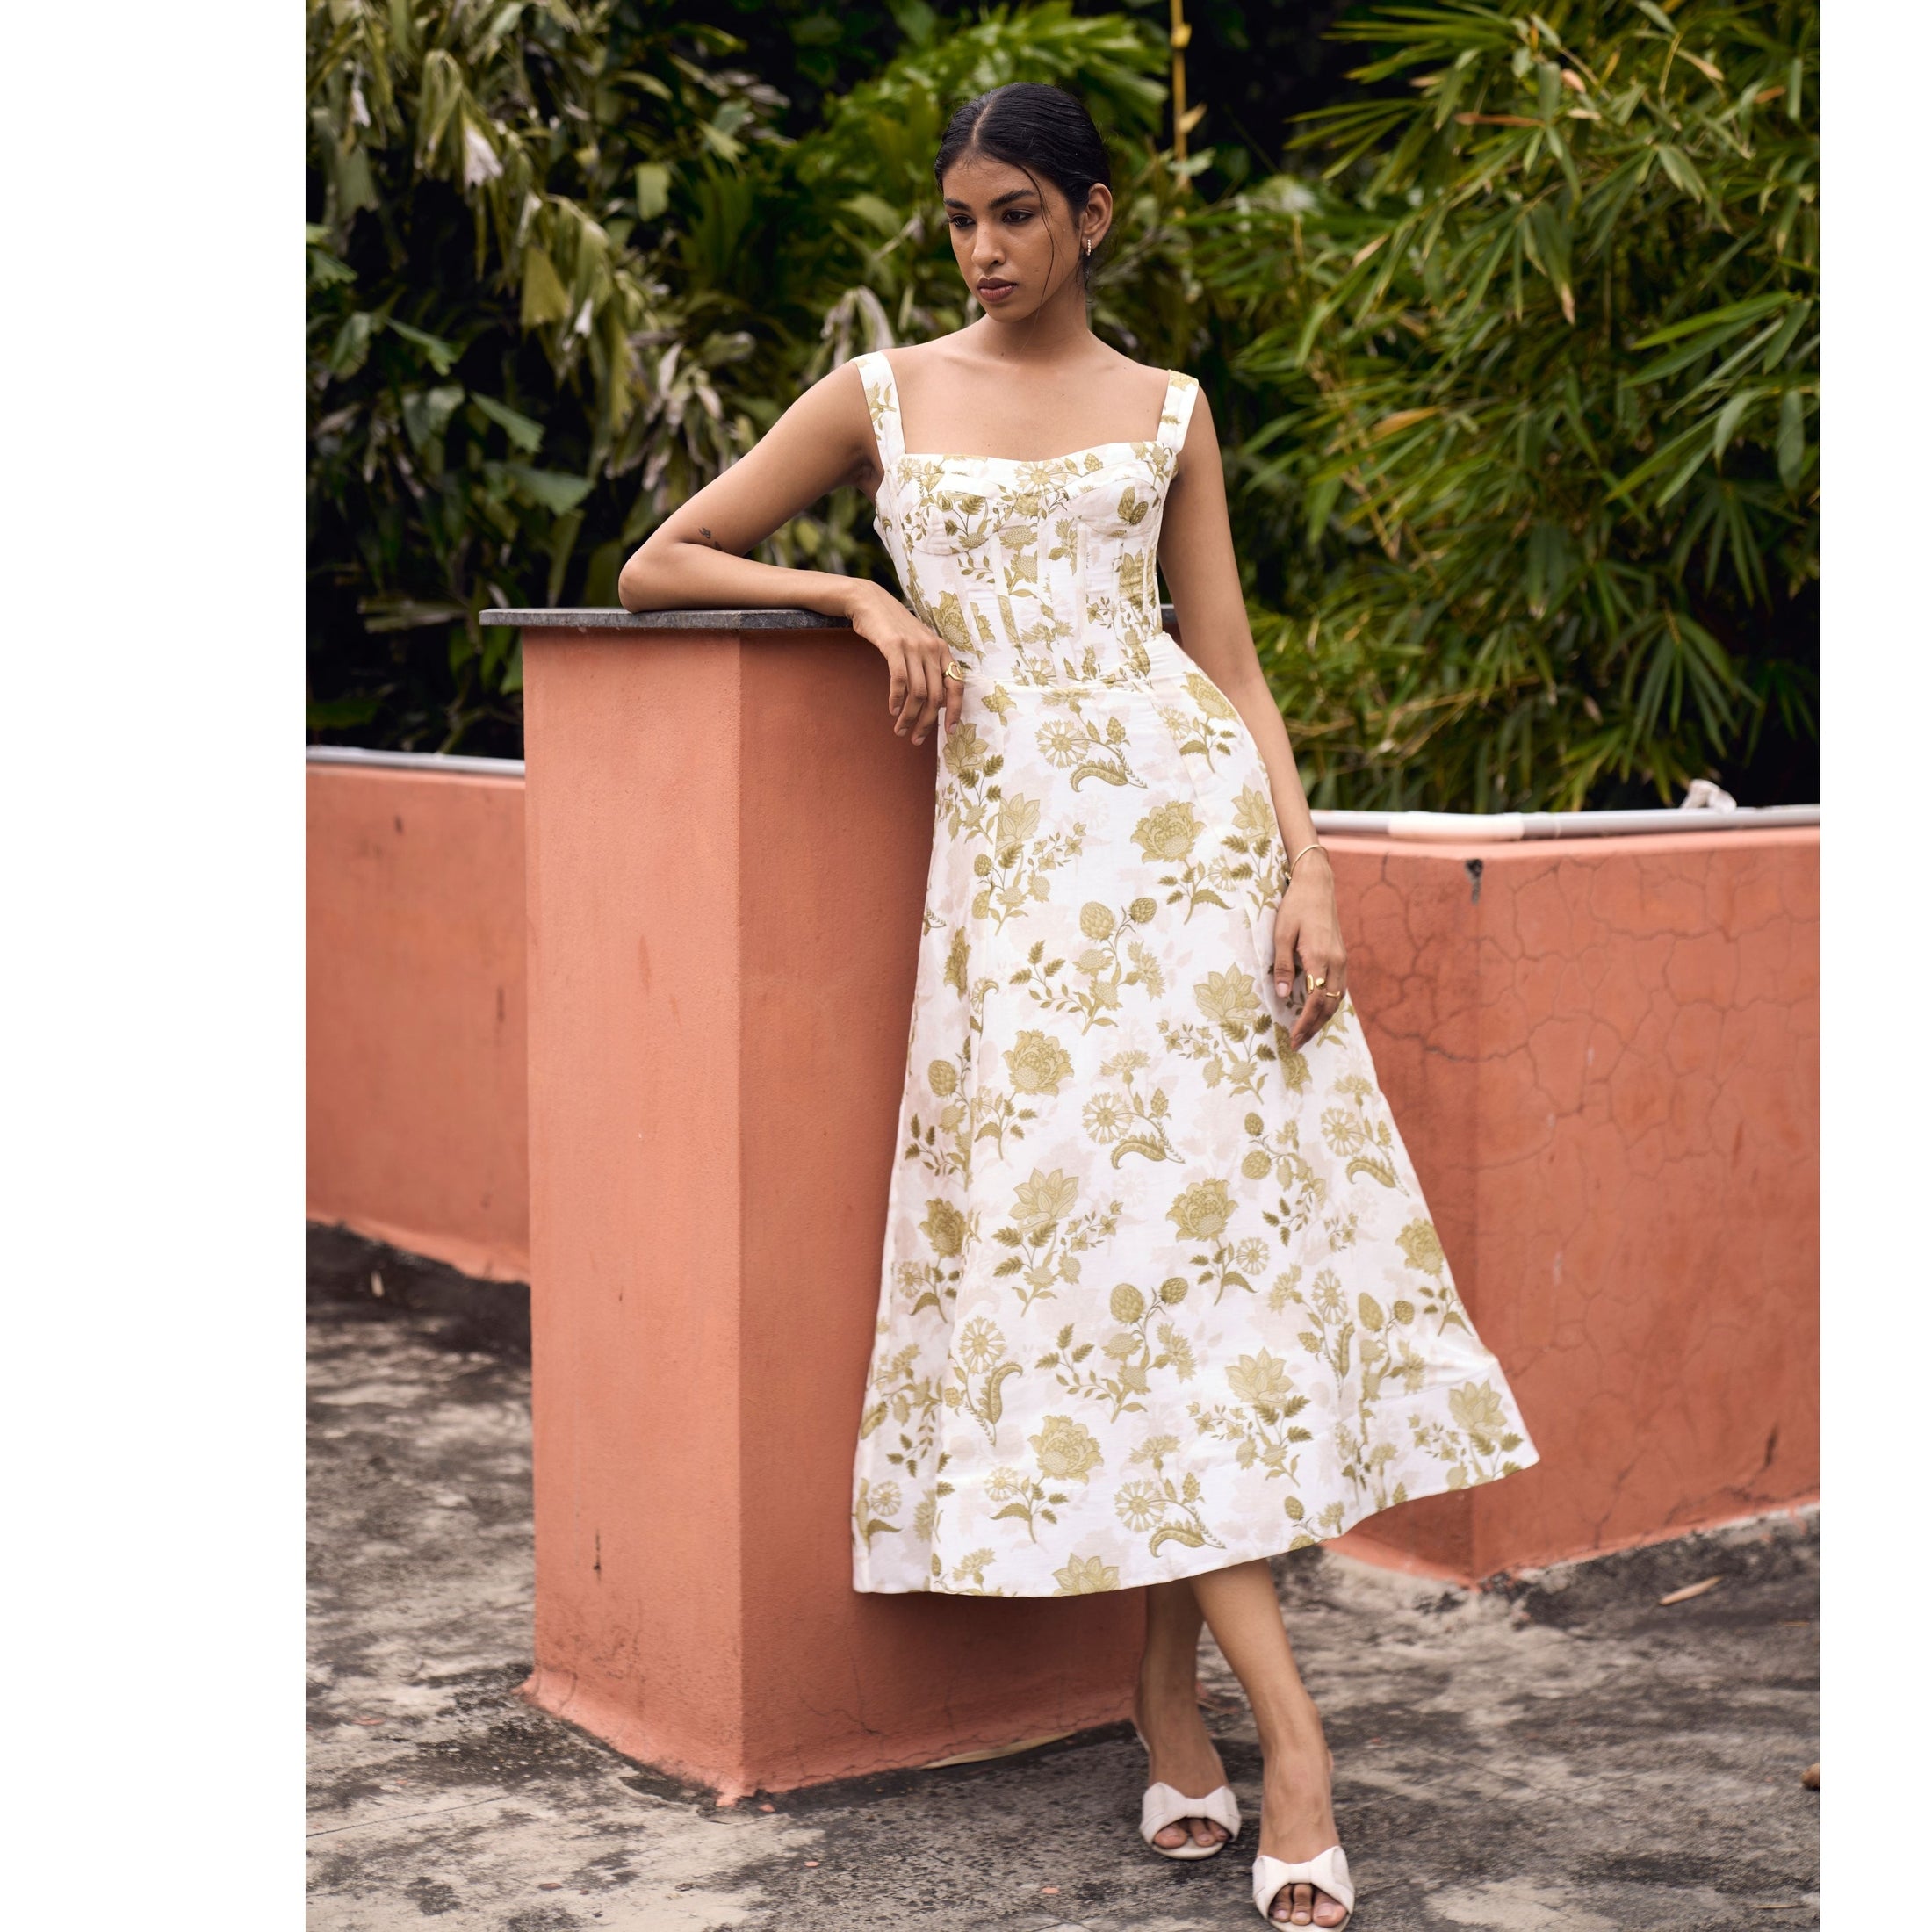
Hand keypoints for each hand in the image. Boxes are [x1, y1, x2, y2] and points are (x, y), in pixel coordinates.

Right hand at [846, 580, 962, 745]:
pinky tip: (893, 710)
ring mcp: (914, 646)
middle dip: (927, 722)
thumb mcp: (919, 644)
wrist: (871, 601)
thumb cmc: (894, 628)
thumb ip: (929, 668)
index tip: (949, 731)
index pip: (957, 686)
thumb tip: (937, 701)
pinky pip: (899, 680)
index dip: (955, 711)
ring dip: (910, 716)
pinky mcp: (894, 645)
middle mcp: (932, 648)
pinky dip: (897, 699)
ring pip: (918, 692)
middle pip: (936, 696)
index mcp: (942, 650)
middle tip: (916, 738)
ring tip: (901, 730)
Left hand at [1273, 851, 1345, 1051]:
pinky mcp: (1341, 956)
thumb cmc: (1295, 907)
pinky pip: (1339, 987)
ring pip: (1337, 998)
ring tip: (1306, 1033)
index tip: (1293, 1038)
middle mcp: (1336, 962)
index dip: (1305, 1022)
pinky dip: (1330, 1004)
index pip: (1316, 1000)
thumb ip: (1283, 966)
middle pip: (1329, 1005)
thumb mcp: (1281, 934)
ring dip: (1323, 1018)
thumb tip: (1284, 996)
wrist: (1317, 885)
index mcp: (1320, 957)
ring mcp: (1341, 959)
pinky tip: (1318, 1011)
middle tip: (1297, 1044)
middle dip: (1313, 1027)